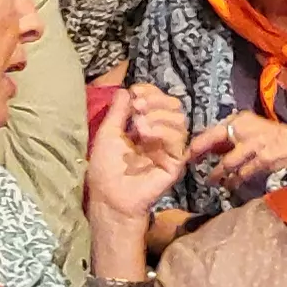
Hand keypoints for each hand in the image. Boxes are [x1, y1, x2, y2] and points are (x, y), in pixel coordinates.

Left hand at [87, 85, 192, 231]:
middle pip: (175, 107)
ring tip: (138, 124)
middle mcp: (162, 136)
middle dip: (157, 100)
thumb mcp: (108, 133)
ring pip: (180, 121)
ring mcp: (170, 149)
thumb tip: (125, 89)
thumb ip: (118, 111)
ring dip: (158, 115)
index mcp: (147, 128)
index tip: (135, 91)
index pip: (160, 101)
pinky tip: (144, 134)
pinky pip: (179, 140)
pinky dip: (162, 130)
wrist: (110, 197)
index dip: (151, 91)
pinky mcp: (175, 163)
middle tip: (138, 105)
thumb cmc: (106, 168)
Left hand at [191, 113, 286, 193]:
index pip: (214, 130)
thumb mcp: (252, 130)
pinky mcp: (265, 159)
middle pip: (215, 139)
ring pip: (228, 161)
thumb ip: (231, 138)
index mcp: (241, 120)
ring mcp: (256, 144)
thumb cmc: (275, 138)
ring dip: (218, 173)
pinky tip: (231, 186)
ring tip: (212, 181)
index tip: (187, 153)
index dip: (198, 142)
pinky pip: (244, 172)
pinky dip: (235, 181)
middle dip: (200, 152)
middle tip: (191, 164)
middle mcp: (246, 128)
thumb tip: (209, 149)